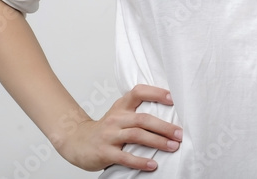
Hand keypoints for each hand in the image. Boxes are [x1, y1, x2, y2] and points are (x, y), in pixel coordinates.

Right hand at [54, 84, 181, 171]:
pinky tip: (152, 165)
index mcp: (121, 106)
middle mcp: (116, 118)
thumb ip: (137, 113)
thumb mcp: (119, 115)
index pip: (138, 92)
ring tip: (173, 147)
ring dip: (157, 142)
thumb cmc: (105, 129)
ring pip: (136, 135)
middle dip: (164, 126)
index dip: (156, 93)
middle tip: (180, 134)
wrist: (76, 141)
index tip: (173, 98)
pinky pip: (125, 157)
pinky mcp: (105, 152)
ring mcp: (109, 135)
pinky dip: (140, 161)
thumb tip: (168, 116)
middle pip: (143, 119)